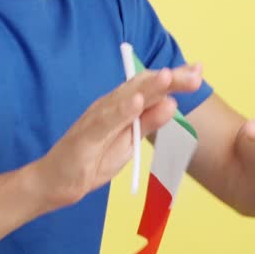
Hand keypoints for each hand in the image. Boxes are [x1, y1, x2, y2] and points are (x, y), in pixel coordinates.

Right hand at [33, 63, 203, 208]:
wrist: (55, 182)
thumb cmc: (92, 160)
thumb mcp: (129, 143)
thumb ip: (148, 123)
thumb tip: (173, 103)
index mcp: (121, 106)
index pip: (149, 86)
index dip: (175, 78)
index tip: (199, 71)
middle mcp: (109, 105)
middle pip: (141, 85)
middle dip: (170, 78)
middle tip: (196, 72)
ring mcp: (96, 118)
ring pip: (124, 98)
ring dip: (147, 87)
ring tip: (168, 77)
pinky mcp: (85, 136)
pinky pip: (105, 121)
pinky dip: (121, 110)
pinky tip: (136, 101)